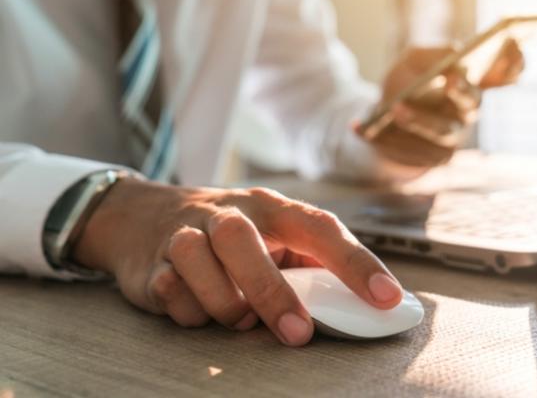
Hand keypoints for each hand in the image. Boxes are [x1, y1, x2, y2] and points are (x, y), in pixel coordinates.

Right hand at [72, 176, 402, 345]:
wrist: (144, 216)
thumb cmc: (234, 236)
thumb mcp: (272, 236)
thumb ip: (307, 264)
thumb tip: (358, 309)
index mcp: (272, 208)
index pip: (321, 227)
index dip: (357, 263)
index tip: (387, 298)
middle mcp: (229, 214)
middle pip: (244, 241)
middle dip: (272, 292)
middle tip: (298, 334)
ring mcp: (186, 234)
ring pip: (199, 261)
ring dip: (226, 302)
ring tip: (242, 319)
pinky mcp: (154, 263)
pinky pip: (169, 289)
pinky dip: (189, 310)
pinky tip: (200, 311)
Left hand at [362, 42, 523, 167]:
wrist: (384, 120)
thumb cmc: (406, 81)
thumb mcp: (413, 59)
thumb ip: (433, 55)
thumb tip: (451, 59)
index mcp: (472, 83)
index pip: (506, 73)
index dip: (514, 62)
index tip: (512, 44)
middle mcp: (468, 111)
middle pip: (473, 104)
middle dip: (463, 92)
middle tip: (451, 80)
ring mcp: (453, 138)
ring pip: (443, 132)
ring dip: (420, 120)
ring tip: (396, 107)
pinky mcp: (431, 160)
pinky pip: (414, 151)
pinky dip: (388, 138)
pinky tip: (361, 127)